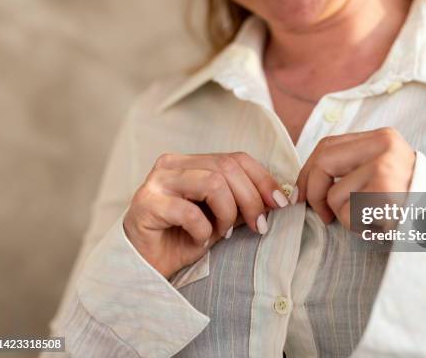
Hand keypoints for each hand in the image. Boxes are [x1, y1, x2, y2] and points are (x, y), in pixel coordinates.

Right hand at [123, 152, 288, 277]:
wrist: (144, 267)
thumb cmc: (183, 239)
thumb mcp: (221, 218)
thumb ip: (243, 203)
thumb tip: (279, 197)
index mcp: (191, 162)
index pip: (236, 158)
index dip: (263, 179)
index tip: (281, 204)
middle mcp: (172, 164)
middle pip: (227, 168)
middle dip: (251, 200)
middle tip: (258, 227)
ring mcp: (157, 181)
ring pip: (213, 183)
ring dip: (227, 213)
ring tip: (222, 233)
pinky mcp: (147, 204)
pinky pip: (189, 212)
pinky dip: (203, 230)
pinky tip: (198, 240)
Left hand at [295, 128, 415, 228]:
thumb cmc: (411, 205)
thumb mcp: (385, 174)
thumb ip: (352, 170)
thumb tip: (305, 185)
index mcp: (382, 138)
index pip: (327, 146)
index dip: (308, 172)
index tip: (302, 194)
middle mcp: (383, 145)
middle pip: (322, 162)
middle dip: (312, 192)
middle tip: (321, 215)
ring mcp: (384, 166)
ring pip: (334, 195)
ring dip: (345, 217)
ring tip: (373, 219)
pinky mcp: (384, 191)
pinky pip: (348, 214)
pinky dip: (358, 227)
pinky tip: (381, 225)